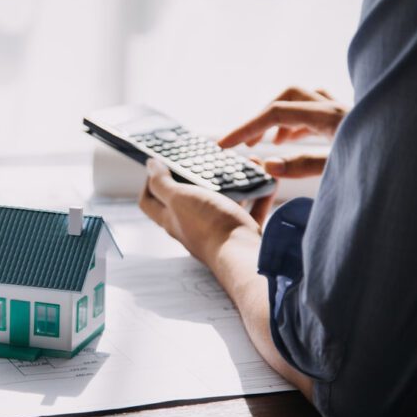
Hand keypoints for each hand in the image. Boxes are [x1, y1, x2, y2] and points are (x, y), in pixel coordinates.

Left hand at [139, 159, 274, 265]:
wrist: (244, 257)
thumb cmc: (210, 227)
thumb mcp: (179, 198)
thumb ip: (161, 183)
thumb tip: (150, 166)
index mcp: (172, 219)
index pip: (149, 201)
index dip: (149, 182)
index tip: (161, 164)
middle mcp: (192, 227)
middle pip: (188, 200)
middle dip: (197, 177)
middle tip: (206, 159)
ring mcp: (218, 230)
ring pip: (223, 202)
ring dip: (232, 182)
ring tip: (241, 163)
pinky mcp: (241, 233)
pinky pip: (251, 209)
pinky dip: (258, 194)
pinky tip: (266, 179)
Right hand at [218, 86, 347, 178]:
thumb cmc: (379, 167)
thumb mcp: (341, 170)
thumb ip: (305, 165)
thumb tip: (268, 165)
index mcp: (330, 116)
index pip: (276, 112)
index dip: (247, 127)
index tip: (225, 145)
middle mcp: (334, 107)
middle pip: (287, 96)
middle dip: (262, 117)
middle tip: (248, 145)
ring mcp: (342, 112)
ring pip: (301, 101)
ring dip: (279, 118)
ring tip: (271, 144)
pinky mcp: (348, 121)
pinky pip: (315, 110)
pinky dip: (297, 121)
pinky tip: (293, 140)